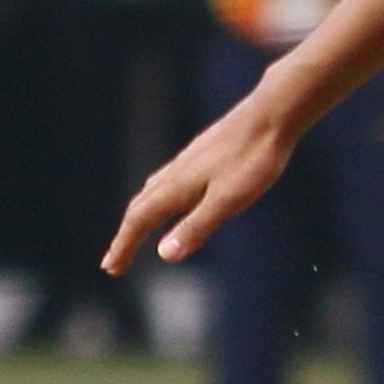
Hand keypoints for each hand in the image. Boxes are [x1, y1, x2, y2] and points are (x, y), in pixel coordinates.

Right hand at [106, 93, 298, 271]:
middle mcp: (176, 172)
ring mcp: (188, 161)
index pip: (139, 221)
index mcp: (177, 187)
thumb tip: (164, 255)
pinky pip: (169, 180)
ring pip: (152, 191)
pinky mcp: (203, 154)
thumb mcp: (228, 200)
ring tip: (136, 233)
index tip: (111, 269)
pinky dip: (159, 198)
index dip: (124, 246)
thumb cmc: (254, 158)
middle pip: (140, 207)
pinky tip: (174, 198)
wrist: (273, 114)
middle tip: (116, 261)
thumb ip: (196, 226)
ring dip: (140, 216)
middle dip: (127, 236)